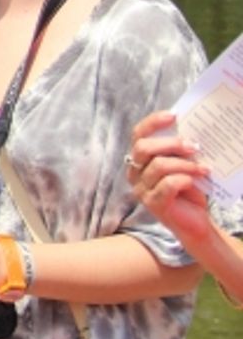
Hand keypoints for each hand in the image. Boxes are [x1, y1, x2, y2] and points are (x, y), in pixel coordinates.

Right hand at [128, 111, 213, 246]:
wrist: (196, 222)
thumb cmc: (189, 190)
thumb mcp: (183, 165)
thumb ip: (178, 150)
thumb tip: (189, 130)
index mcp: (139, 160)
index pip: (138, 135)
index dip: (153, 123)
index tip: (174, 116)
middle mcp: (135, 172)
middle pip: (144, 148)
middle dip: (171, 144)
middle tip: (194, 146)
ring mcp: (142, 189)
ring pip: (159, 166)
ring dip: (185, 164)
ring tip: (202, 168)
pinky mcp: (154, 204)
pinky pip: (168, 185)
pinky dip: (184, 179)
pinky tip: (195, 181)